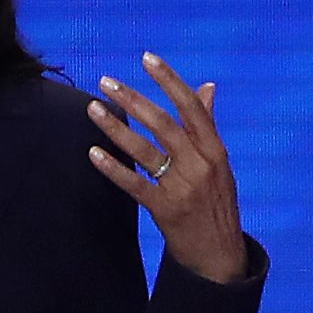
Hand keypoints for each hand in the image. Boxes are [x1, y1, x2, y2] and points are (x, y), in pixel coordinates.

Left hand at [84, 52, 247, 283]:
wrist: (220, 254)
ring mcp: (182, 187)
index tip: (147, 58)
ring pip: (144, 151)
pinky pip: (134, 184)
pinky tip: (94, 152)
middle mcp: (200, 164)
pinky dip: (113, 168)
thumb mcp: (220, 163)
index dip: (169, 80)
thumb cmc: (217, 202)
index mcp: (215, 149)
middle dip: (132, 99)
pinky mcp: (164, 209)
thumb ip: (208, 125)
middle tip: (105, 81)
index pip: (191, 107)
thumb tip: (208, 86)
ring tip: (92, 108)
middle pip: (163, 124)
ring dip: (115, 128)